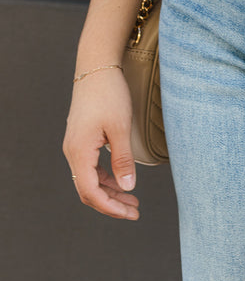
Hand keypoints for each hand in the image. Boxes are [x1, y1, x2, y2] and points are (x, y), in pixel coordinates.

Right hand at [62, 69, 139, 220]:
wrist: (97, 67)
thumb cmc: (109, 94)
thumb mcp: (120, 127)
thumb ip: (122, 160)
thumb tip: (127, 187)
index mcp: (79, 152)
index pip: (90, 192)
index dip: (110, 207)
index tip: (130, 213)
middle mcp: (73, 152)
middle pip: (88, 190)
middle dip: (111, 203)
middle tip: (135, 210)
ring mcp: (75, 146)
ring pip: (89, 179)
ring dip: (110, 191)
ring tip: (132, 198)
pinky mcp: (81, 139)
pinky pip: (90, 167)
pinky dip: (105, 177)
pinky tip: (121, 179)